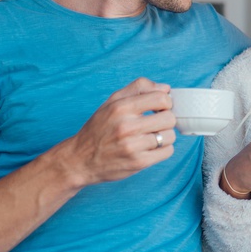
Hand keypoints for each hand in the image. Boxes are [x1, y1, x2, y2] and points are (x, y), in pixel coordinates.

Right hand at [61, 78, 176, 185]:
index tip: (159, 108)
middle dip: (166, 120)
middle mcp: (127, 126)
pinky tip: (150, 148)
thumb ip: (139, 88)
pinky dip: (163, 150)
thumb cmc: (98, 129)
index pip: (162, 98)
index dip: (165, 103)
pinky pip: (167, 152)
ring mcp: (133, 146)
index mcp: (121, 107)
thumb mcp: (112, 102)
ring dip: (165, 136)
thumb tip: (166, 88)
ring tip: (152, 137)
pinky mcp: (138, 163)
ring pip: (170, 136)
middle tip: (155, 124)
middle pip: (169, 118)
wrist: (80, 160)